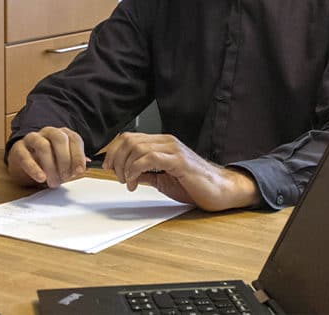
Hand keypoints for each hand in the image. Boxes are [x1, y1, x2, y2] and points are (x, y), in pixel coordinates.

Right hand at [7, 126, 87, 187]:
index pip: (74, 139)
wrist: (24, 163)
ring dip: (50, 167)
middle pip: (59, 138)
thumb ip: (74, 163)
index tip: (80, 170)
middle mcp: (48, 132)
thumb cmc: (48, 161)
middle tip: (65, 177)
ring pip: (43, 146)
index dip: (78, 155)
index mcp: (63, 134)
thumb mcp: (64, 162)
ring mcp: (32, 138)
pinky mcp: (18, 148)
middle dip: (64, 159)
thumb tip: (86, 165)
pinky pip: (25, 156)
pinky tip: (41, 177)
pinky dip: (34, 168)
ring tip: (53, 182)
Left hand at [102, 132, 260, 210]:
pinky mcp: (179, 161)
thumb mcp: (163, 179)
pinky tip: (135, 183)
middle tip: (117, 177)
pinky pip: (149, 159)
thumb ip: (146, 174)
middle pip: (128, 140)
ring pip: (137, 148)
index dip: (113, 151)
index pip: (129, 137)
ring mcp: (173, 149)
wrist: (221, 190)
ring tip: (128, 182)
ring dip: (125, 167)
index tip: (108, 167)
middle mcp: (166, 142)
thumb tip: (127, 175)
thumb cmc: (195, 185)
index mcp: (162, 143)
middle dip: (116, 159)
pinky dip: (136, 171)